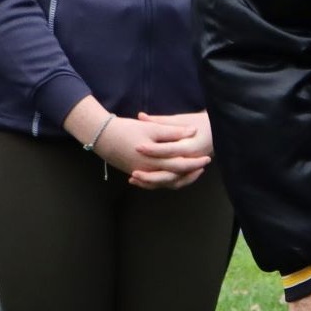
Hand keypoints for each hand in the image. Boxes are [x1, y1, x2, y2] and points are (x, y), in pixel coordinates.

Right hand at [83, 109, 212, 187]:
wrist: (103, 137)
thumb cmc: (127, 129)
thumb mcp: (152, 128)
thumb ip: (173, 131)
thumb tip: (192, 131)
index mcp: (155, 160)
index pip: (180, 165)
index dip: (195, 163)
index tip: (207, 159)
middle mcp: (149, 171)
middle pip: (175, 177)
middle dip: (190, 173)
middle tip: (203, 166)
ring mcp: (142, 174)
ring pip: (165, 182)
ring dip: (179, 178)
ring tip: (192, 171)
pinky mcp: (137, 173)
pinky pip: (154, 182)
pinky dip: (165, 181)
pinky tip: (173, 175)